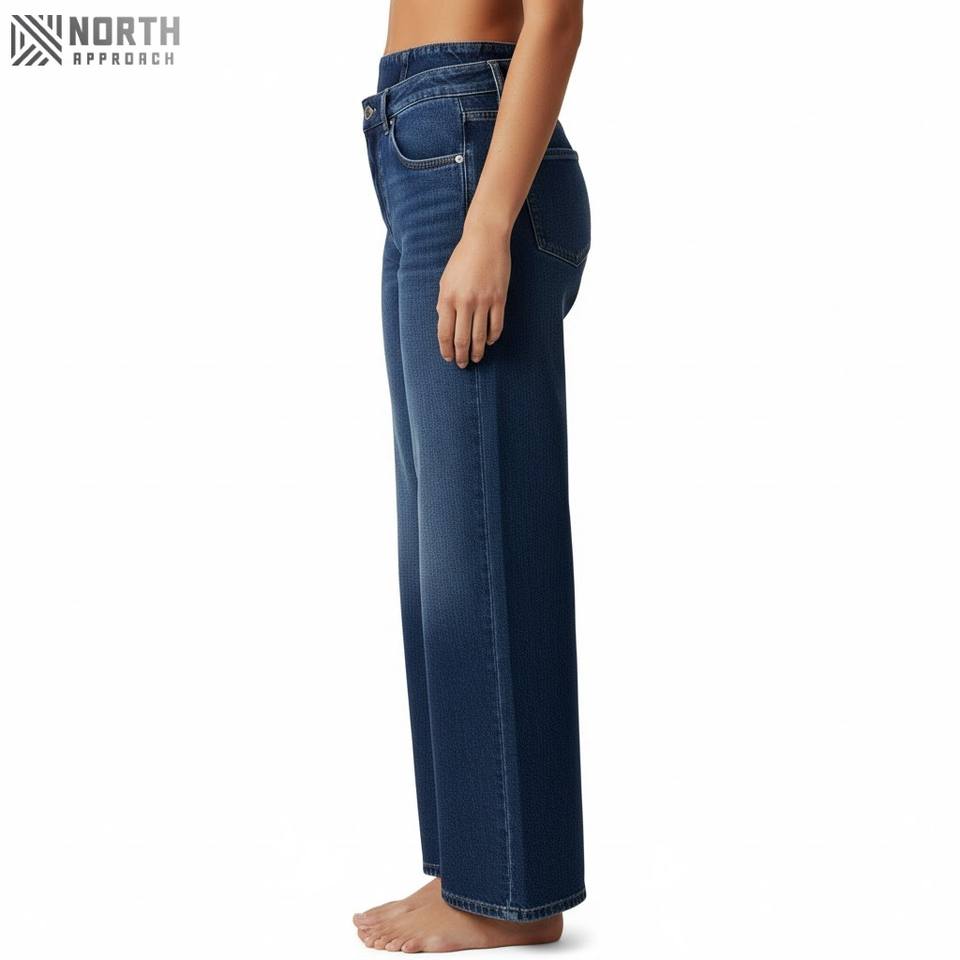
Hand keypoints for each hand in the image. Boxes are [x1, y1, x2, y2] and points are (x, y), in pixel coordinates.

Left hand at [436, 222, 510, 366]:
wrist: (484, 239)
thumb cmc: (463, 258)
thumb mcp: (446, 279)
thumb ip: (444, 302)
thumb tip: (444, 322)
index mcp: (447, 298)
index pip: (444, 332)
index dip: (446, 349)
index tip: (448, 358)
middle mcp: (464, 302)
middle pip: (462, 338)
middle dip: (461, 355)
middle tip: (462, 364)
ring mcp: (483, 301)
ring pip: (479, 336)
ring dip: (477, 351)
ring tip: (476, 358)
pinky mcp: (499, 298)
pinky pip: (496, 325)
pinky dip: (492, 337)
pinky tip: (489, 341)